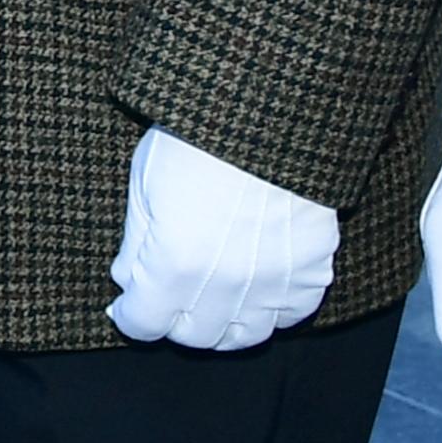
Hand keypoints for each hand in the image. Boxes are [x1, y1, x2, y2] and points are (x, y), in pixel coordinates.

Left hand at [108, 127, 339, 349]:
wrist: (268, 105)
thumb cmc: (196, 135)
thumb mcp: (144, 183)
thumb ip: (135, 244)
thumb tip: (128, 281)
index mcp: (174, 265)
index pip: (143, 324)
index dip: (131, 315)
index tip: (130, 305)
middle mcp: (225, 285)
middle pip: (193, 337)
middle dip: (174, 319)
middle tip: (171, 296)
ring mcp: (273, 281)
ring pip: (244, 336)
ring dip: (224, 323)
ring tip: (213, 298)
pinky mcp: (313, 268)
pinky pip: (292, 313)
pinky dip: (274, 307)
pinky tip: (258, 285)